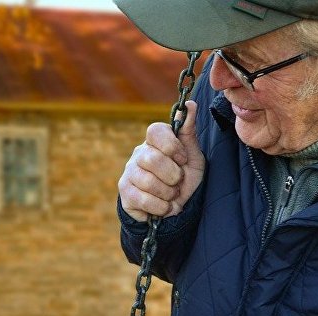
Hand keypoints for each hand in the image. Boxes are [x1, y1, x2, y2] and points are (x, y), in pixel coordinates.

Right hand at [118, 100, 204, 221]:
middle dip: (173, 176)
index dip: (172, 146)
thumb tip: (190, 104)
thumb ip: (189, 131)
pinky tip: (164, 206)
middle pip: (152, 159)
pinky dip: (161, 207)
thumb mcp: (193, 156)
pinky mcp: (125, 192)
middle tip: (178, 182)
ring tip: (171, 195)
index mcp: (155, 141)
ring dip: (168, 193)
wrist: (175, 208)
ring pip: (148, 182)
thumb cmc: (184, 179)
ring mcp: (129, 172)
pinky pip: (143, 199)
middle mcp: (139, 154)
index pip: (155, 131)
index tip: (183, 159)